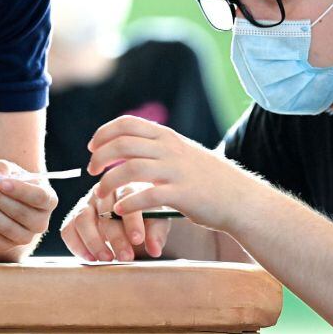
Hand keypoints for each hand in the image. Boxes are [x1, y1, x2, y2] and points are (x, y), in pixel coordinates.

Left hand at [0, 159, 58, 250]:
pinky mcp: (6, 246)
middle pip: (21, 213)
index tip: (2, 183)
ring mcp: (25, 237)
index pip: (40, 197)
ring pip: (6, 227)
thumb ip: (2, 168)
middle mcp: (41, 222)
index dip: (21, 191)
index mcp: (48, 200)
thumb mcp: (6, 169)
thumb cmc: (7, 182)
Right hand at [60, 182, 173, 261]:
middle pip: (103, 210)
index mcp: (125, 185)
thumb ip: (156, 232)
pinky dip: (77, 246)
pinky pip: (68, 230)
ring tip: (108, 259)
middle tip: (127, 257)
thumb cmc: (146, 216)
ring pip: (82, 219)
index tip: (138, 240)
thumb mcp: (157, 220)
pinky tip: (91, 259)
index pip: (126, 196)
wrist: (131, 217)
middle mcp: (102, 192)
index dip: (131, 220)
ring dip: (94, 241)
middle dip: (115, 236)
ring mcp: (85, 204)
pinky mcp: (73, 218)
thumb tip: (155, 250)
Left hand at [86, 115, 259, 232]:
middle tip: (91, 172)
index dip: (104, 133)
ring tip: (99, 195)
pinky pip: (147, 196)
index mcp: (168, 137)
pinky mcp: (182, 195)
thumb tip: (130, 145)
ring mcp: (176, 171)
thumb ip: (159, 147)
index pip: (127, 123)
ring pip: (130, 169)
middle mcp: (170, 150)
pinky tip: (119, 210)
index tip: (92, 148)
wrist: (241, 199)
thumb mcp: (183, 153)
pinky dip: (128, 203)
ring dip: (108, 182)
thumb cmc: (209, 179)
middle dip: (100, 157)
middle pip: (122, 144)